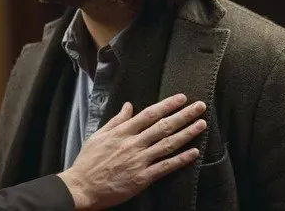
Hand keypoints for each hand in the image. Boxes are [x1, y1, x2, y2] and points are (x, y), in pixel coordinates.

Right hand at [57, 94, 206, 209]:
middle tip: (199, 106)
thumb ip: (116, 121)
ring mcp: (138, 161)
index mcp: (121, 132)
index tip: (181, 98)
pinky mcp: (142, 178)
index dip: (167, 105)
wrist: (82, 186)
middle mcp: (132, 144)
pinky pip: (165, 166)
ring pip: (168, 144)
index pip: (149, 114)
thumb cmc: (89, 161)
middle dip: (183, 115)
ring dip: (187, 133)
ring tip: (201, 124)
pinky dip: (181, 159)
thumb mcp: (98, 135)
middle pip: (163, 126)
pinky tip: (194, 152)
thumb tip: (128, 106)